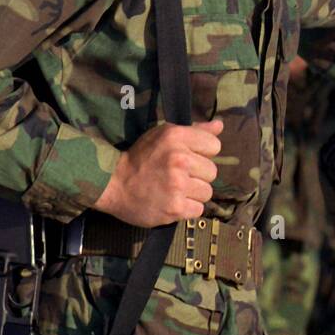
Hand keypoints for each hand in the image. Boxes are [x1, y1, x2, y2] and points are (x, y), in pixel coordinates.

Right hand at [93, 119, 223, 226]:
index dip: (203, 153)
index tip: (189, 157)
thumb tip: (220, 125)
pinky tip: (173, 202)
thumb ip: (194, 131)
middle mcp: (179, 159)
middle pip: (212, 171)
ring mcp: (178, 185)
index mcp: (176, 136)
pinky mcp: (175, 208)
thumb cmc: (141, 158)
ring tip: (175, 190)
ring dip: (193, 193)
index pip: (214, 146)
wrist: (114, 184)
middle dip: (198, 175)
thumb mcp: (164, 135)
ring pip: (207, 192)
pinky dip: (187, 208)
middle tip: (179, 176)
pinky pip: (199, 209)